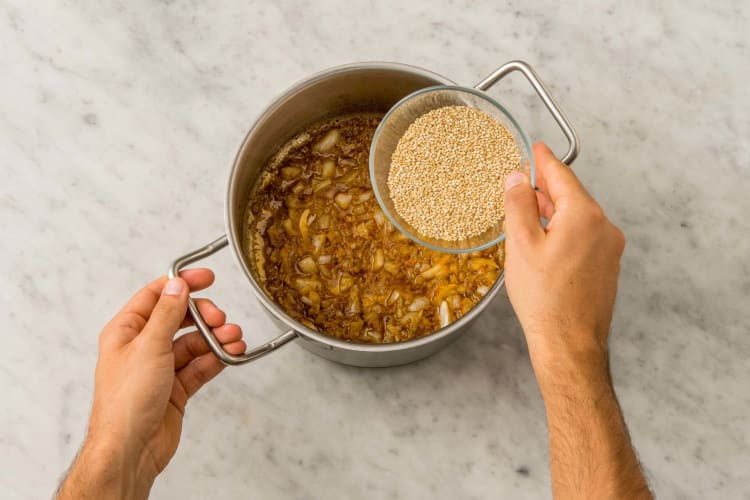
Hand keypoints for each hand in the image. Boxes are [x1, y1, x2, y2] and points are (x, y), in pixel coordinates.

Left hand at [58, 269, 245, 498]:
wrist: (131, 449)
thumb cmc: (126, 402)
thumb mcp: (149, 346)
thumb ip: (167, 313)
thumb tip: (177, 285)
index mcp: (126, 331)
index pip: (156, 296)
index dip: (181, 283)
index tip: (206, 278)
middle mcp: (142, 347)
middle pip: (180, 319)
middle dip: (204, 316)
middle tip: (220, 319)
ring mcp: (160, 368)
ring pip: (194, 343)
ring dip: (216, 338)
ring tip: (233, 339)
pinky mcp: (176, 388)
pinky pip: (200, 366)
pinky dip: (217, 359)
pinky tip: (231, 355)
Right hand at [503, 142, 624, 387]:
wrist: (570, 344)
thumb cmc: (545, 299)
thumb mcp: (521, 245)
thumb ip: (519, 205)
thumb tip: (516, 179)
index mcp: (585, 216)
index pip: (562, 176)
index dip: (544, 160)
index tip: (536, 147)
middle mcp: (604, 228)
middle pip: (572, 196)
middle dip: (547, 186)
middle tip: (525, 177)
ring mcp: (609, 249)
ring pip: (578, 217)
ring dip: (554, 209)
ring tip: (529, 207)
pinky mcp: (607, 267)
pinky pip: (584, 236)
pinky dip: (564, 229)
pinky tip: (546, 238)